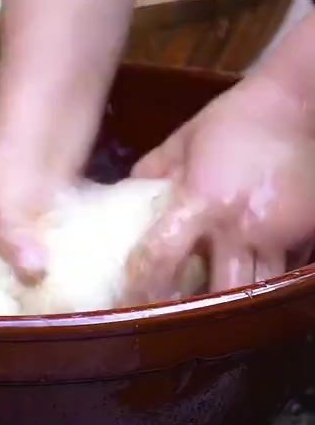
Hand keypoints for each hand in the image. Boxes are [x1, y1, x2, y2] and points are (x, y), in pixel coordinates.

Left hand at [126, 72, 314, 301]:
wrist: (296, 104)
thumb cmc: (235, 118)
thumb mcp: (184, 140)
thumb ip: (155, 170)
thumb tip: (128, 193)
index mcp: (203, 202)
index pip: (163, 257)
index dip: (143, 285)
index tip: (133, 300)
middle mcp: (240, 227)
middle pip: (218, 295)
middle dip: (199, 313)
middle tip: (179, 320)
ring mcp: (278, 235)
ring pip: (257, 292)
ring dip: (235, 303)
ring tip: (218, 311)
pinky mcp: (306, 234)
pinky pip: (285, 271)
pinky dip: (267, 280)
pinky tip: (251, 278)